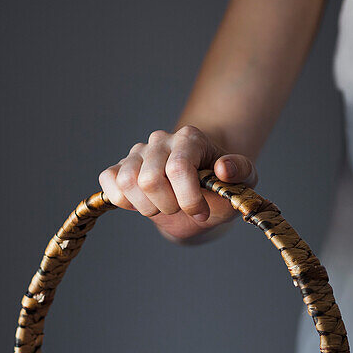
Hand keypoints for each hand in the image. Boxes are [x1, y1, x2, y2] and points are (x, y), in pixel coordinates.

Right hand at [98, 126, 256, 242]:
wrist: (200, 193)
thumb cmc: (220, 186)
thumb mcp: (244, 180)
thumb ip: (241, 170)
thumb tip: (223, 169)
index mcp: (190, 138)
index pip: (178, 168)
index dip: (188, 199)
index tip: (201, 213)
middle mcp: (160, 140)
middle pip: (149, 180)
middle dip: (168, 206)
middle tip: (181, 208)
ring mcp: (137, 153)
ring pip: (126, 183)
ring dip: (147, 207)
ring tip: (162, 206)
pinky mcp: (119, 167)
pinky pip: (108, 182)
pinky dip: (123, 200)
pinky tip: (141, 203)